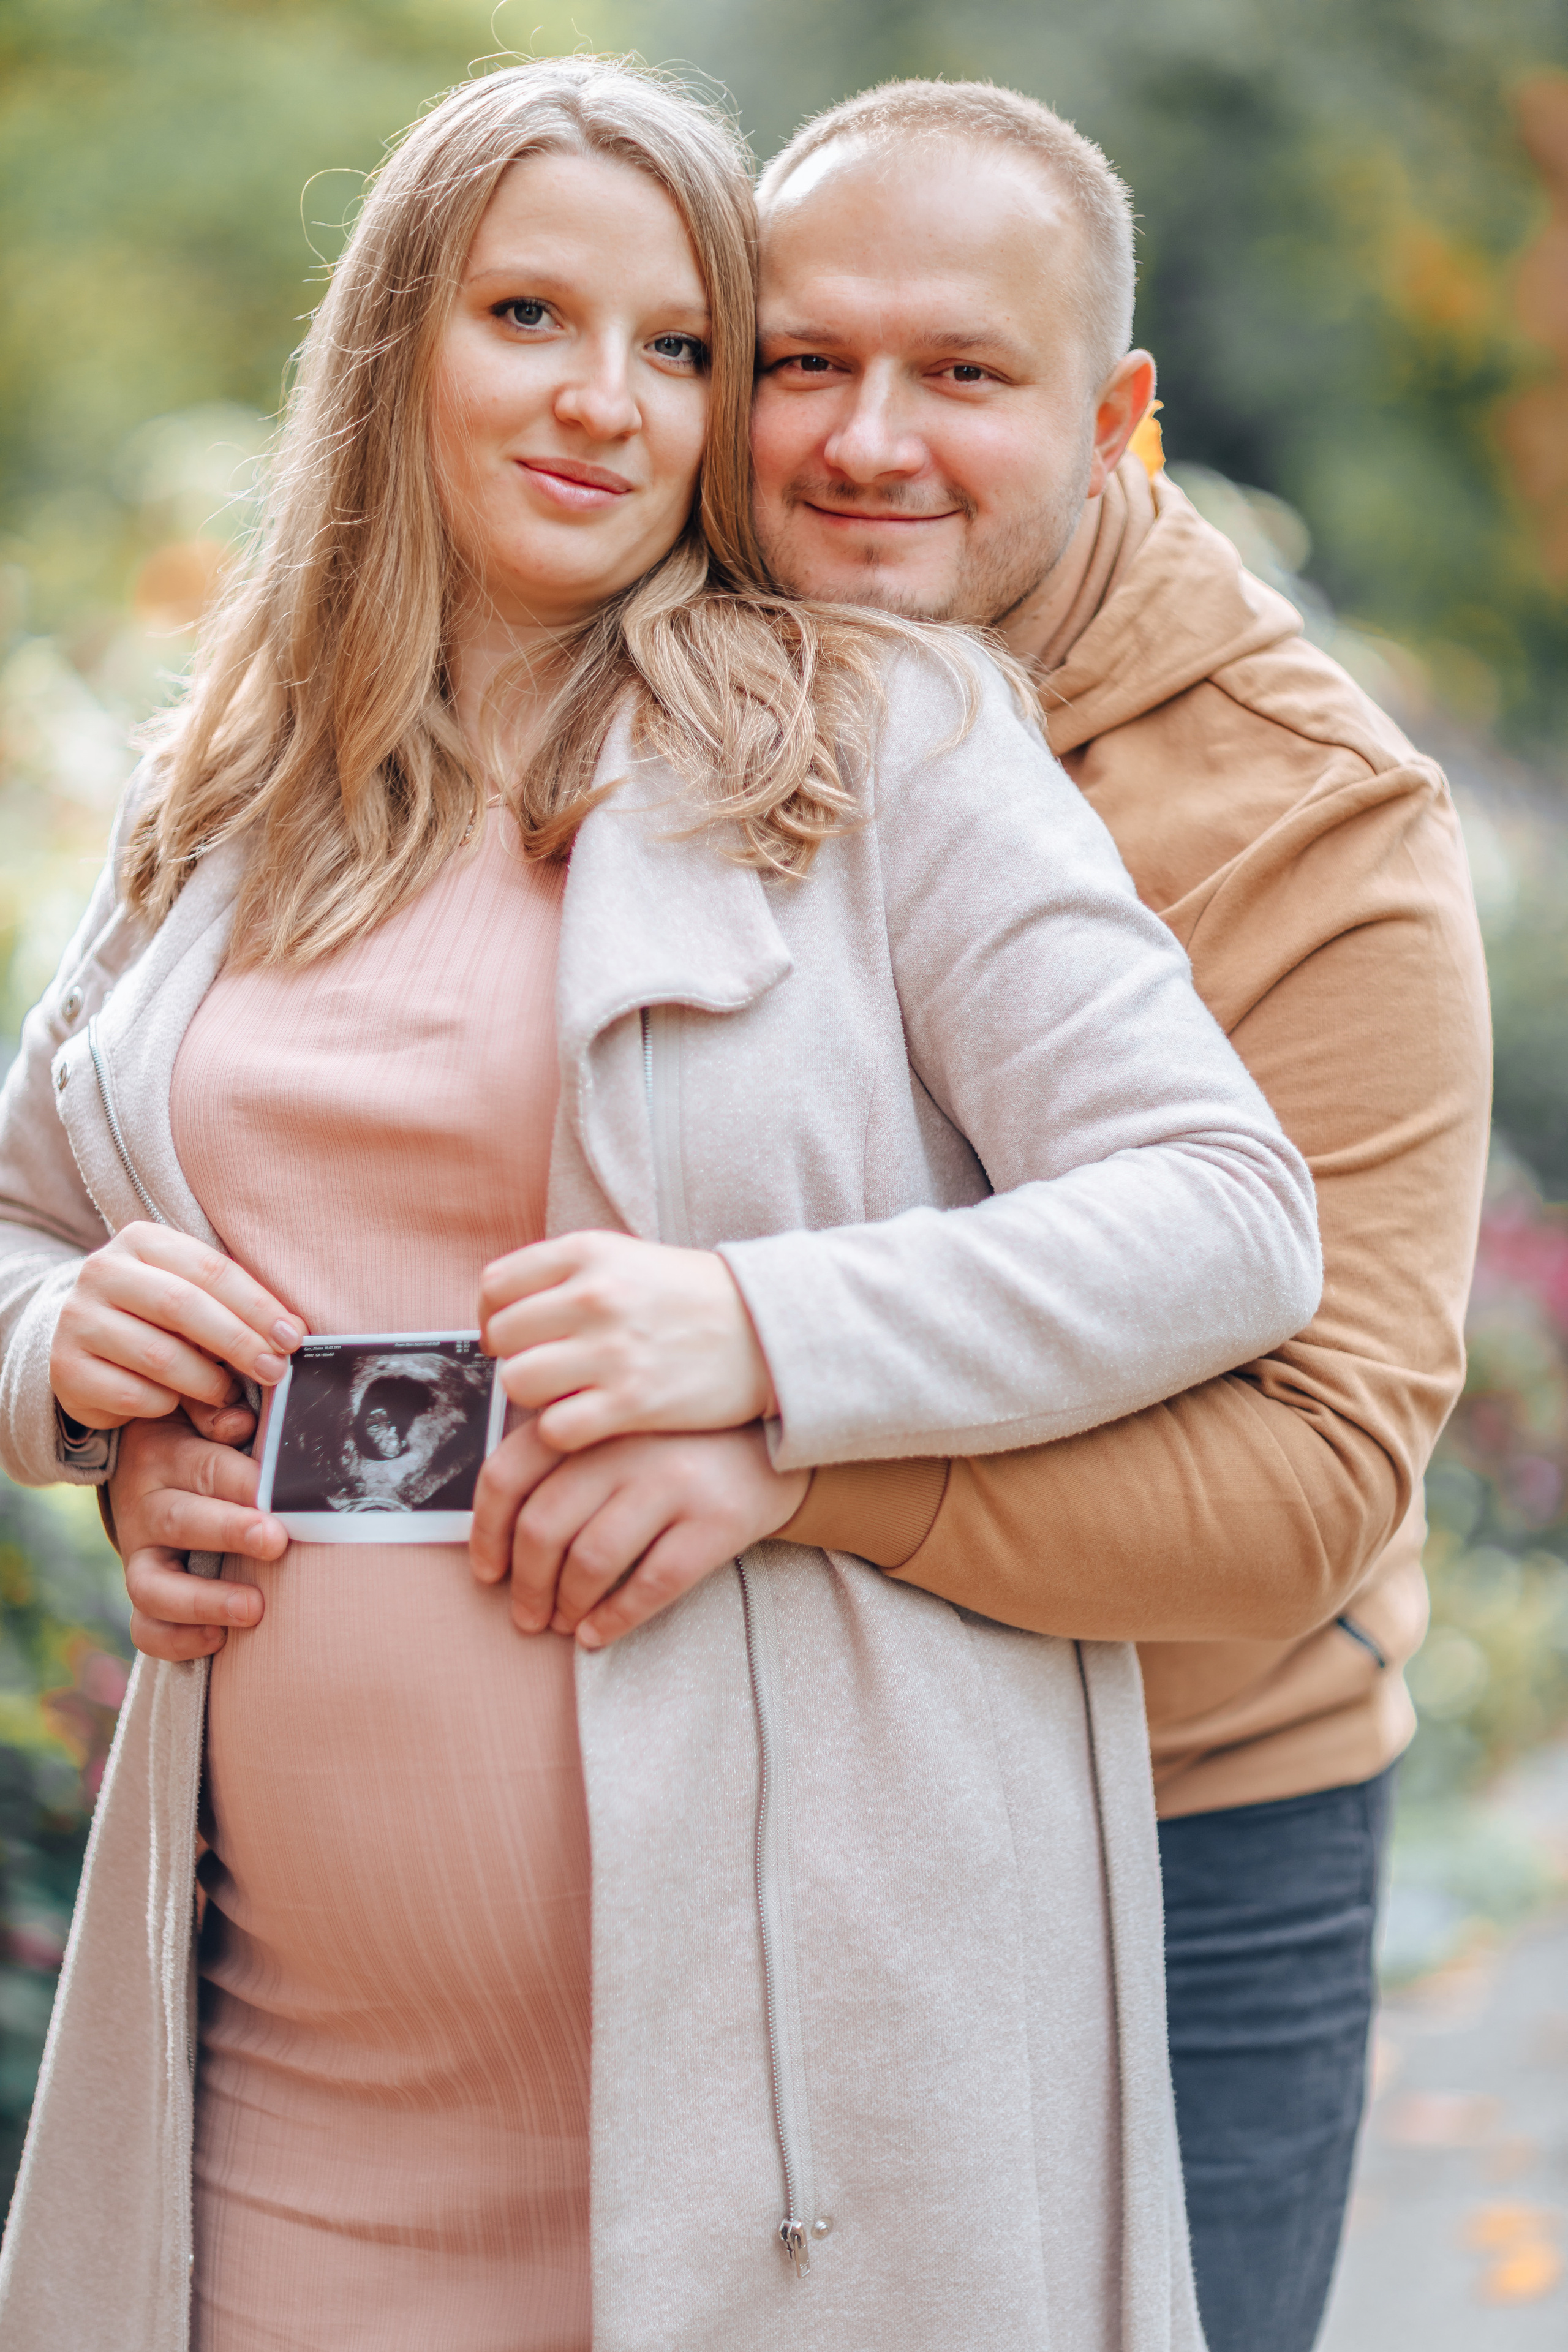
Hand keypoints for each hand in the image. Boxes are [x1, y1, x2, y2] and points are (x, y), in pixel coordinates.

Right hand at [51, 1222, 305, 1429]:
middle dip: (238, 1342)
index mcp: (141, 1240)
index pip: (210, 1269)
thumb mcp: (192, 1295)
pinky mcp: (65, 1369)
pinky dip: (165, 1404)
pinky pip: (132, 1395)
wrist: (81, 1341)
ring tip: (228, 1392)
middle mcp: (102, 1272)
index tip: (293, 1337)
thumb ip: (234, 1306)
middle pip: (183, 1306)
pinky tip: (176, 1402)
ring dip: (206, 1381)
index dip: (258, 1305)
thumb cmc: (157, 1316)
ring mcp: (78, 1320)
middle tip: (275, 1370)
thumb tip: (292, 1332)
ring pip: (159, 1356)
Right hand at [110, 1413, 288, 1661]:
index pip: (206, 1466)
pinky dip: (176, 1641)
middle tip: (274, 1541)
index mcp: (166, 1454)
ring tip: (253, 1608)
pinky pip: (146, 1628)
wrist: (146, 1468)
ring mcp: (139, 1555)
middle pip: (180, 1521)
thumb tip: (242, 1422)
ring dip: (203, 1599)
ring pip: (153, 1585)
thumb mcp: (204, 1416)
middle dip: (229, 1533)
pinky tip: (219, 1639)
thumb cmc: (201, 1439)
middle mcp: (147, 1505)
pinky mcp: (143, 1592)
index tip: (283, 1493)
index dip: (245, 1482)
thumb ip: (222, 1415)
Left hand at [469, 1419, 808, 1647]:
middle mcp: (627, 1446)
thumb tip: (497, 1537)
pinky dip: (613, 1619)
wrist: (773, 1449)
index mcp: (591, 1422)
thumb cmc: (674, 1449)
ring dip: (566, 1606)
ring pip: (592, 1561)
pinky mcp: (715, 1521)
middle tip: (526, 1615)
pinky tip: (598, 1633)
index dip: (487, 1532)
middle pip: (544, 1527)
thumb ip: (561, 1459)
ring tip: (563, 1623)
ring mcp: (673, 1482)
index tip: (487, 1572)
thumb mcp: (613, 1432)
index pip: (509, 1474)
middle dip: (526, 1585)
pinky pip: (651, 1584)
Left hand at [480, 1231, 775, 1452]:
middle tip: (544, 1367)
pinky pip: (555, 1427)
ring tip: (566, 1393)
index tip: (515, 1333)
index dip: (494, 1316)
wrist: (766, 1331)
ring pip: (520, 1382)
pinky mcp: (632, 1402)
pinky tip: (587, 1420)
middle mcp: (595, 1296)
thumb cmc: (690, 1298)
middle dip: (515, 1358)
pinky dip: (562, 1430)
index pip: (495, 1287)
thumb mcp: (626, 1258)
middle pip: (502, 1338)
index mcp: (588, 1253)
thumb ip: (564, 1275)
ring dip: (536, 1396)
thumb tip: (501, 1311)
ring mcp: (613, 1350)